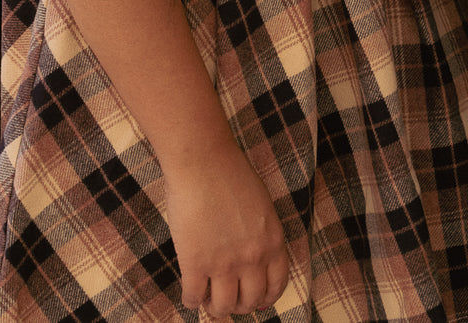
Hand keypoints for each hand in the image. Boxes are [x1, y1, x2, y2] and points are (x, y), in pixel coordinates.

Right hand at [164, 144, 289, 315]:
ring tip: (209, 299)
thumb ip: (262, 233)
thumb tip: (256, 258)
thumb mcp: (262, 205)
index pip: (277, 285)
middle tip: (229, 298)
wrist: (204, 160)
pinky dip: (192, 300)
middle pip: (250, 301)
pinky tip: (191, 290)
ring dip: (216, 307)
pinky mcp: (195, 264)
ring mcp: (224, 264)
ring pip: (223, 307)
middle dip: (240, 305)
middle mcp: (253, 257)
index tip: (257, 300)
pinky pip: (194, 298)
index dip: (266, 297)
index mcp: (273, 241)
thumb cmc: (231, 173)